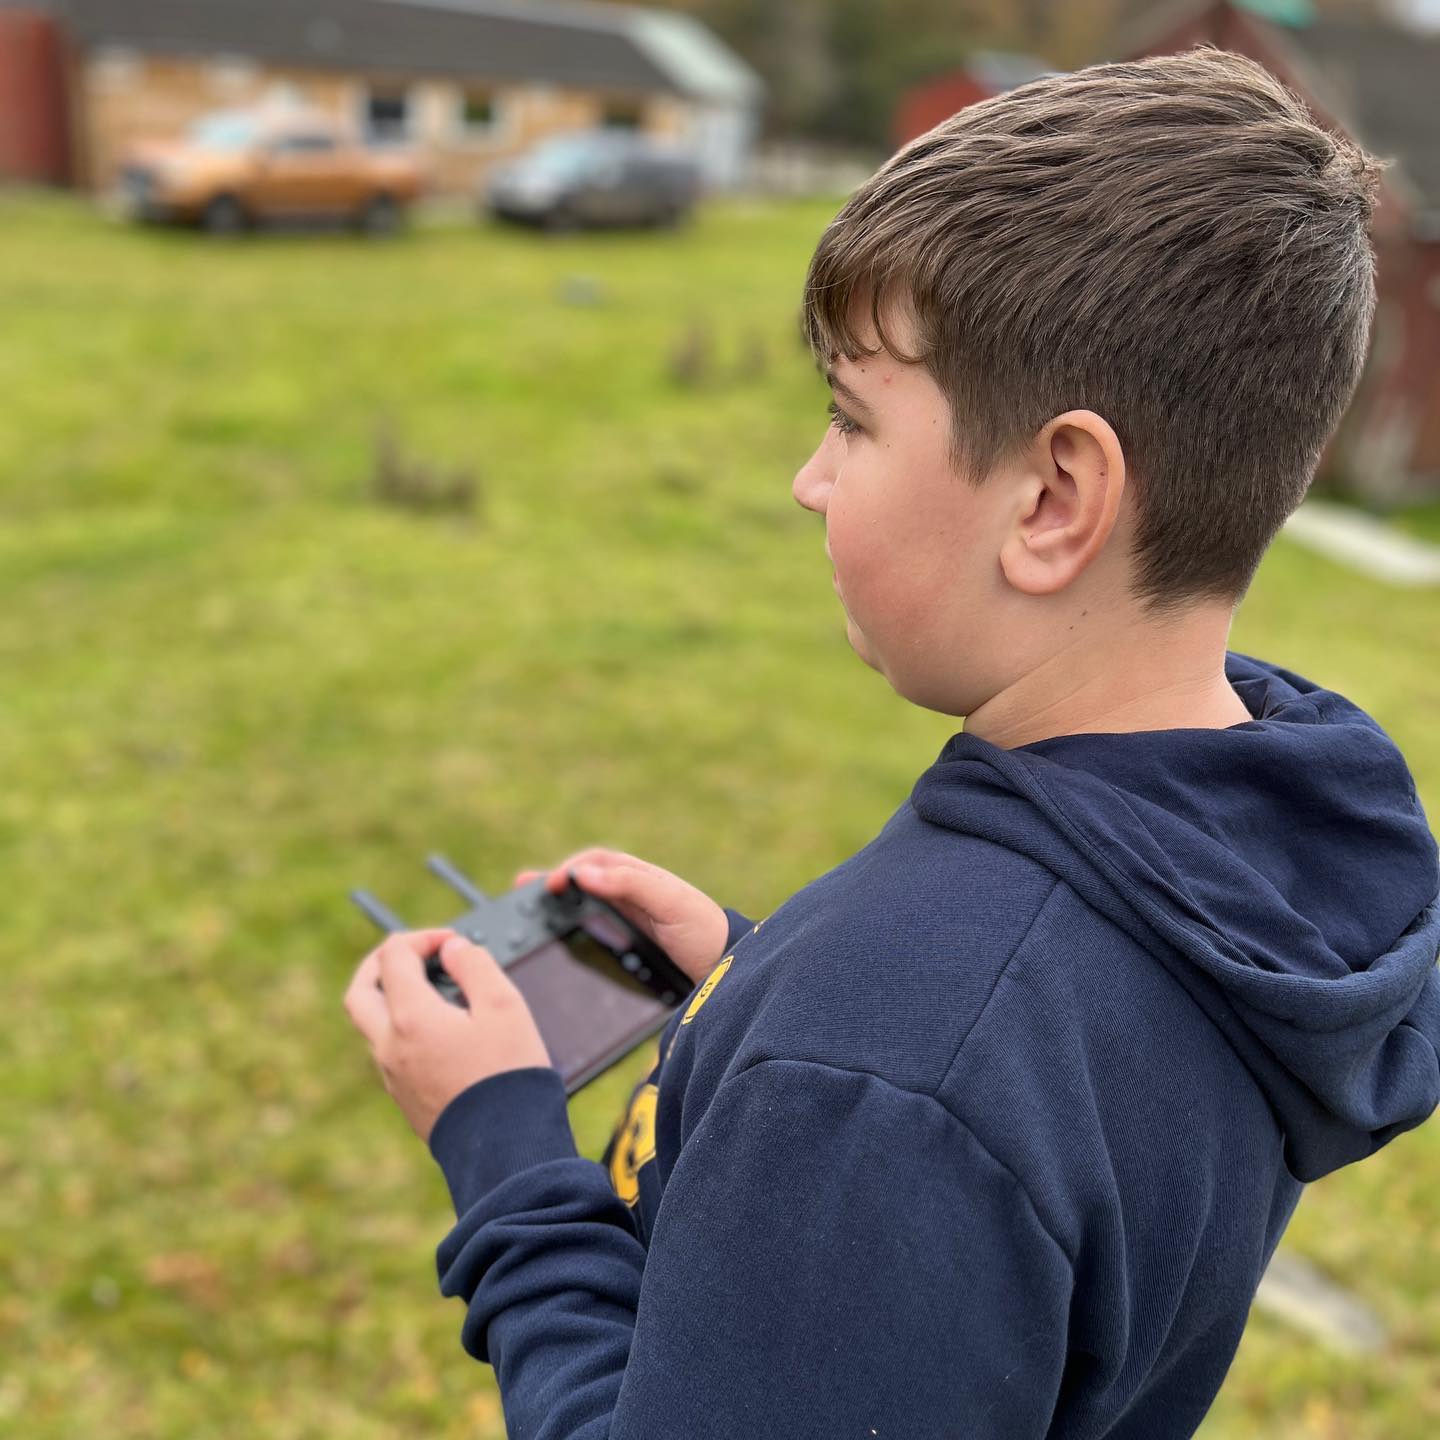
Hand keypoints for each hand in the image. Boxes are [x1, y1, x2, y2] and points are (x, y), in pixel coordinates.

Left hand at [343, 928, 552, 1142]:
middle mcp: (390, 1046)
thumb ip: (476, 966)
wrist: (504, 1148)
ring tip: (434, 990)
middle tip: (413, 953)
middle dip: (383, 962)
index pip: (394, 956)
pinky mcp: (404, 1098)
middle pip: (361, 990)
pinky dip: (404, 1027)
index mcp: (411, 1017)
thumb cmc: (509, 1074)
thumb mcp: (505, 1005)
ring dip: (393, 996)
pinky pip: (390, 1051)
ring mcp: (393, 1075)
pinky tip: (441, 1029)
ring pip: (372, 1024)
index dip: (422, 938)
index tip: (452, 942)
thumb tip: (454, 949)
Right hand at [514, 848, 729, 986]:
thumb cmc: (703, 929)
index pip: (595, 863)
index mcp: (639, 878)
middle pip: (582, 885)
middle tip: (520, 895)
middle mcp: (630, 896)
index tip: (550, 885)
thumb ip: (630, 885)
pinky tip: (558, 944)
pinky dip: (572, 934)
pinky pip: (593, 934)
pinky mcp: (627, 947)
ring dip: (558, 910)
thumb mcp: (671, 902)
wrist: (728, 971)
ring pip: (584, 910)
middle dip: (552, 887)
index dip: (569, 869)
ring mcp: (628, 922)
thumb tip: (585, 875)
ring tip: (529, 917)